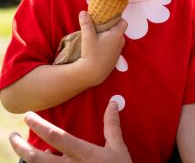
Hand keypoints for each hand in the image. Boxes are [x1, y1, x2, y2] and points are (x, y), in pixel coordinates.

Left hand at [9, 101, 132, 162]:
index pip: (57, 137)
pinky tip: (40, 162)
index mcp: (83, 154)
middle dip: (21, 147)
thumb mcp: (118, 148)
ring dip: (26, 158)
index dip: (40, 126)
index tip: (28, 116)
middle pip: (37, 159)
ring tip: (23, 148)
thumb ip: (112, 126)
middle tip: (11, 136)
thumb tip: (113, 103)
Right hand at [78, 11, 126, 84]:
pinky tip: (99, 47)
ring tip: (97, 36)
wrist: (93, 74)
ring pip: (116, 39)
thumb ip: (86, 24)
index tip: (106, 17)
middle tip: (99, 25)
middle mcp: (121, 42)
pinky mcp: (115, 58)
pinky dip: (108, 45)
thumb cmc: (91, 54)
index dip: (116, 18)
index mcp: (117, 34)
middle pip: (118, 30)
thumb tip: (83, 12)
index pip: (123, 21)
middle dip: (110, 27)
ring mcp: (119, 51)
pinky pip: (113, 47)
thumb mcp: (87, 37)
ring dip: (109, 36)